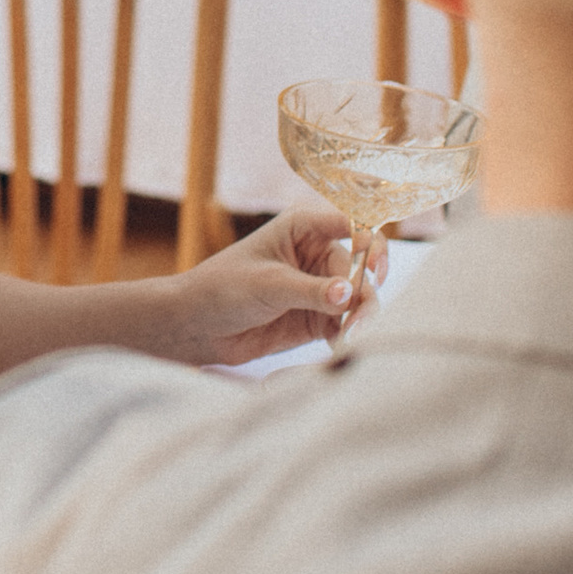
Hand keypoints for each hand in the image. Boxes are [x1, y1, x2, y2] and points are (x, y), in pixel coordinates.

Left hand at [183, 205, 386, 365]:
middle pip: (359, 271)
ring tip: (350, 340)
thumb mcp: (268, 284)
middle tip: (357, 324)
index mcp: (304, 227)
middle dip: (363, 297)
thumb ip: (311, 290)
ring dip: (359, 320)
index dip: (370, 245)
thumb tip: (350, 295)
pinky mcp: (317, 319)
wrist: (196, 325)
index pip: (352, 225)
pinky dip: (347, 337)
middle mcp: (317, 254)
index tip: (375, 270)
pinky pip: (344, 326)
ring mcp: (319, 288)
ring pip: (357, 301)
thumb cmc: (222, 288)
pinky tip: (340, 348)